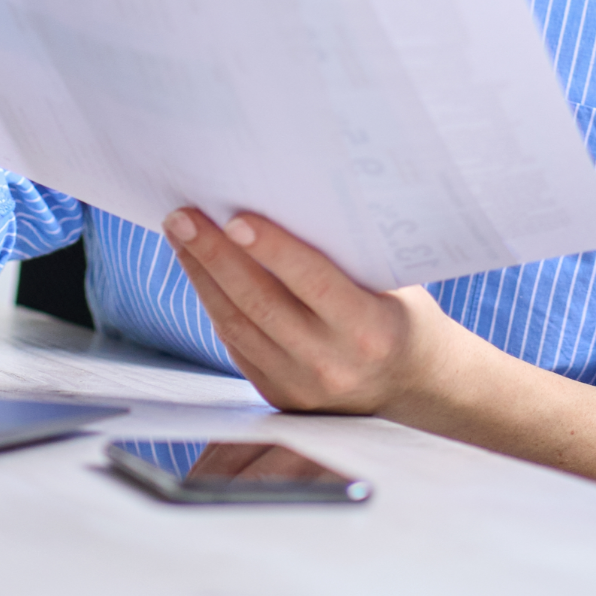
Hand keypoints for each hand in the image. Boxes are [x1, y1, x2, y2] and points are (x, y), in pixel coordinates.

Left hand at [161, 208, 454, 417]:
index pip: (313, 283)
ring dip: (202, 276)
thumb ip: (345, 255)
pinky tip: (197, 270)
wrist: (415, 386)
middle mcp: (332, 363)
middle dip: (214, 256)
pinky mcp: (278, 395)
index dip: (272, 250)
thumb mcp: (392, 283)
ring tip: (180, 236)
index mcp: (370, 330)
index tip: (235, 218)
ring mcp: (301, 385)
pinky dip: (212, 302)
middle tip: (183, 218)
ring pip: (237, 324)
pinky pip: (235, 343)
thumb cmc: (402, 316)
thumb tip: (284, 201)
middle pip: (259, 303)